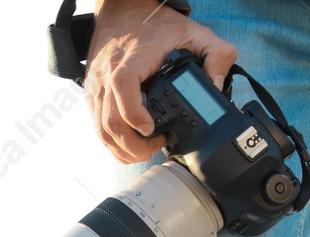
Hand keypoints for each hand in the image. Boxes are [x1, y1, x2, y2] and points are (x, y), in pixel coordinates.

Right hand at [86, 0, 237, 162]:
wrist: (124, 10)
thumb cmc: (155, 24)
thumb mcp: (194, 32)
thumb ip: (216, 54)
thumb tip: (217, 85)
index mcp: (132, 59)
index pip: (122, 86)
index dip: (134, 114)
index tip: (151, 129)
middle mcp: (107, 73)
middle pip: (110, 121)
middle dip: (133, 145)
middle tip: (155, 147)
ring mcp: (97, 86)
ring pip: (101, 130)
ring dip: (122, 148)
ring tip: (145, 149)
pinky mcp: (92, 93)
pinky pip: (97, 126)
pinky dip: (113, 142)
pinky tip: (131, 144)